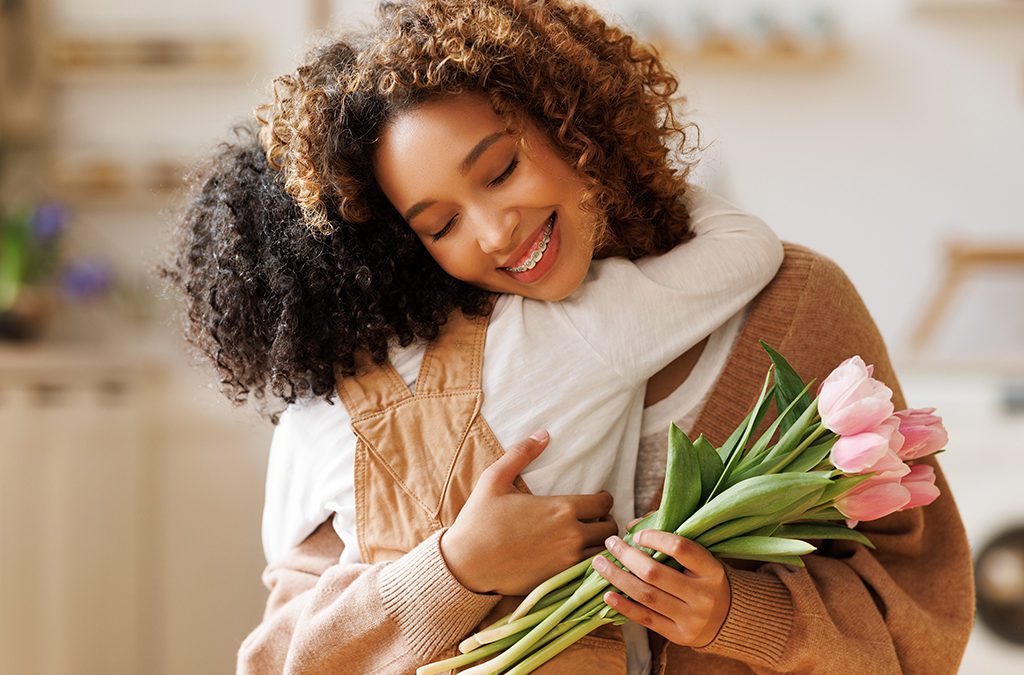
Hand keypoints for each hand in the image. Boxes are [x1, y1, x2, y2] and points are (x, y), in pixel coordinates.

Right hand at [440, 430, 618, 595]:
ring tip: (588, 540)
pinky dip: (590, 565)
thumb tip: (544, 433)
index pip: (604, 503)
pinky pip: (589, 573)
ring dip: (600, 545)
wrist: (465, 564)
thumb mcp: (495, 479)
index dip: (603, 499)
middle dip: (606, 521)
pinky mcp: (559, 581)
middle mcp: (571, 536)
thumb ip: (521, 453)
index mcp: (561, 509)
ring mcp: (567, 562)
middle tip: (594, 520)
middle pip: (610, 529)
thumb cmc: (478, 520)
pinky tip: (577, 558)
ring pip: (603, 553)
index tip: (596, 500)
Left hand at [593, 531, 730, 648]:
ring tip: (599, 564)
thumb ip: (670, 537)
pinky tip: (607, 594)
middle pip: (655, 573)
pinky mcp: (678, 634)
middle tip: (610, 542)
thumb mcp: (701, 558)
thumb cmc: (706, 579)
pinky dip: (624, 606)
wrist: (729, 619)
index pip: (681, 548)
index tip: (637, 534)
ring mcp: (690, 617)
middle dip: (627, 556)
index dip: (655, 538)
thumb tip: (632, 526)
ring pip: (646, 596)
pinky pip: (646, 619)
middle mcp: (702, 595)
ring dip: (618, 578)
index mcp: (711, 570)